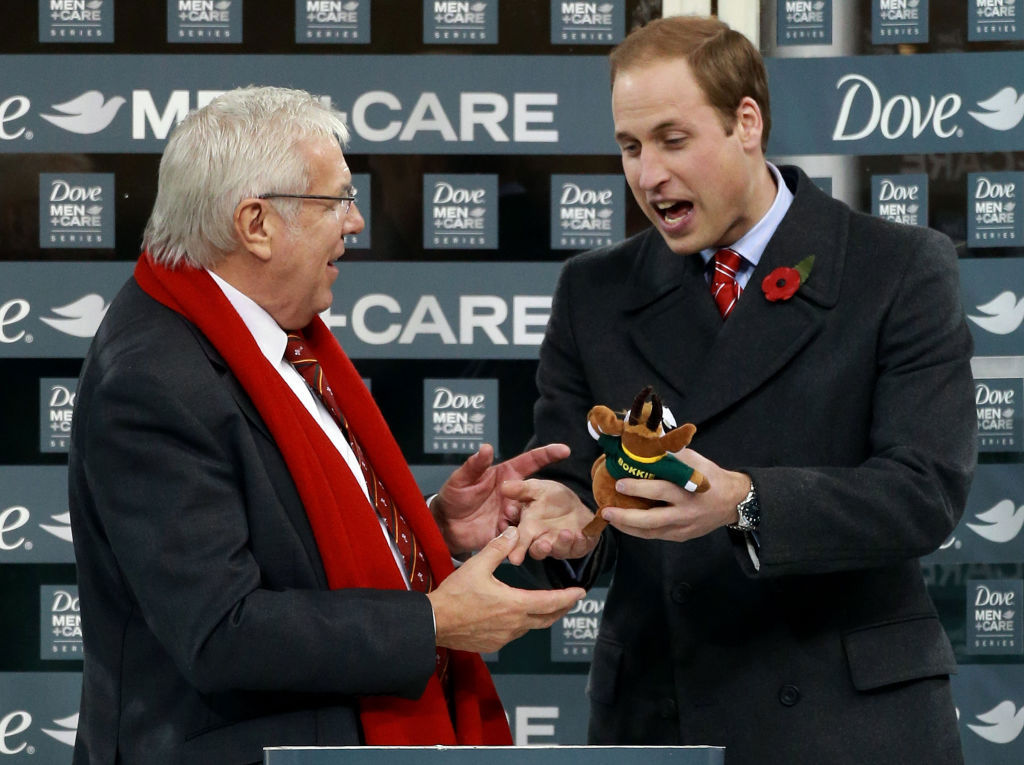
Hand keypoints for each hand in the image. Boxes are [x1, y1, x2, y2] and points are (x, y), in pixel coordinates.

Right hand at [427, 527, 585, 652]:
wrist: (434, 623)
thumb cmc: (455, 594)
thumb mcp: (477, 565)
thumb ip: (498, 549)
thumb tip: (514, 533)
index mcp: (515, 604)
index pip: (551, 602)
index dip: (568, 597)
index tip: (581, 592)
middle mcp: (514, 625)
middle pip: (547, 619)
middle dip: (561, 608)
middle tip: (570, 600)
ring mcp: (504, 638)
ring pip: (530, 627)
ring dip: (541, 616)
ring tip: (546, 605)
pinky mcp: (493, 644)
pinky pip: (514, 634)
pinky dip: (522, 624)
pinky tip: (516, 615)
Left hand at [431, 442, 569, 555]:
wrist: (446, 525)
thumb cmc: (454, 496)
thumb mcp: (461, 478)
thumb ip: (474, 465)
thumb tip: (486, 448)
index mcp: (507, 475)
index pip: (531, 461)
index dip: (548, 454)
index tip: (564, 450)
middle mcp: (515, 495)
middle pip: (536, 493)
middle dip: (543, 497)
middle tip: (543, 502)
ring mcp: (513, 514)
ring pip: (532, 516)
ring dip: (534, 520)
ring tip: (535, 525)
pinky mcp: (508, 533)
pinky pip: (520, 537)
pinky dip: (522, 540)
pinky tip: (523, 543)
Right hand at [500, 479, 598, 564]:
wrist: (574, 504)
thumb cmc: (551, 498)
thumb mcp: (537, 489)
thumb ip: (522, 489)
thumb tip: (503, 486)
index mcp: (528, 530)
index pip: (519, 542)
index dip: (516, 550)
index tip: (514, 556)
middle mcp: (543, 541)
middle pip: (538, 551)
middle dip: (540, 550)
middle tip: (544, 544)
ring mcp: (561, 545)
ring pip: (559, 550)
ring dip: (562, 544)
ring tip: (566, 533)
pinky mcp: (578, 546)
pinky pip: (579, 548)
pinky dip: (580, 543)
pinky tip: (581, 535)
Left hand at [600, 448, 749, 541]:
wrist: (733, 501)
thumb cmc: (710, 476)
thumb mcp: (694, 461)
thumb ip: (671, 455)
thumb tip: (644, 443)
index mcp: (689, 490)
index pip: (661, 490)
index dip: (639, 487)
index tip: (619, 482)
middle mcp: (685, 512)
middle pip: (652, 518)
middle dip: (627, 516)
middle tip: (606, 509)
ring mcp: (683, 527)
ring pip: (651, 532)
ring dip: (627, 527)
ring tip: (608, 518)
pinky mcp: (681, 536)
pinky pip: (655, 536)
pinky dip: (637, 531)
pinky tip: (623, 525)